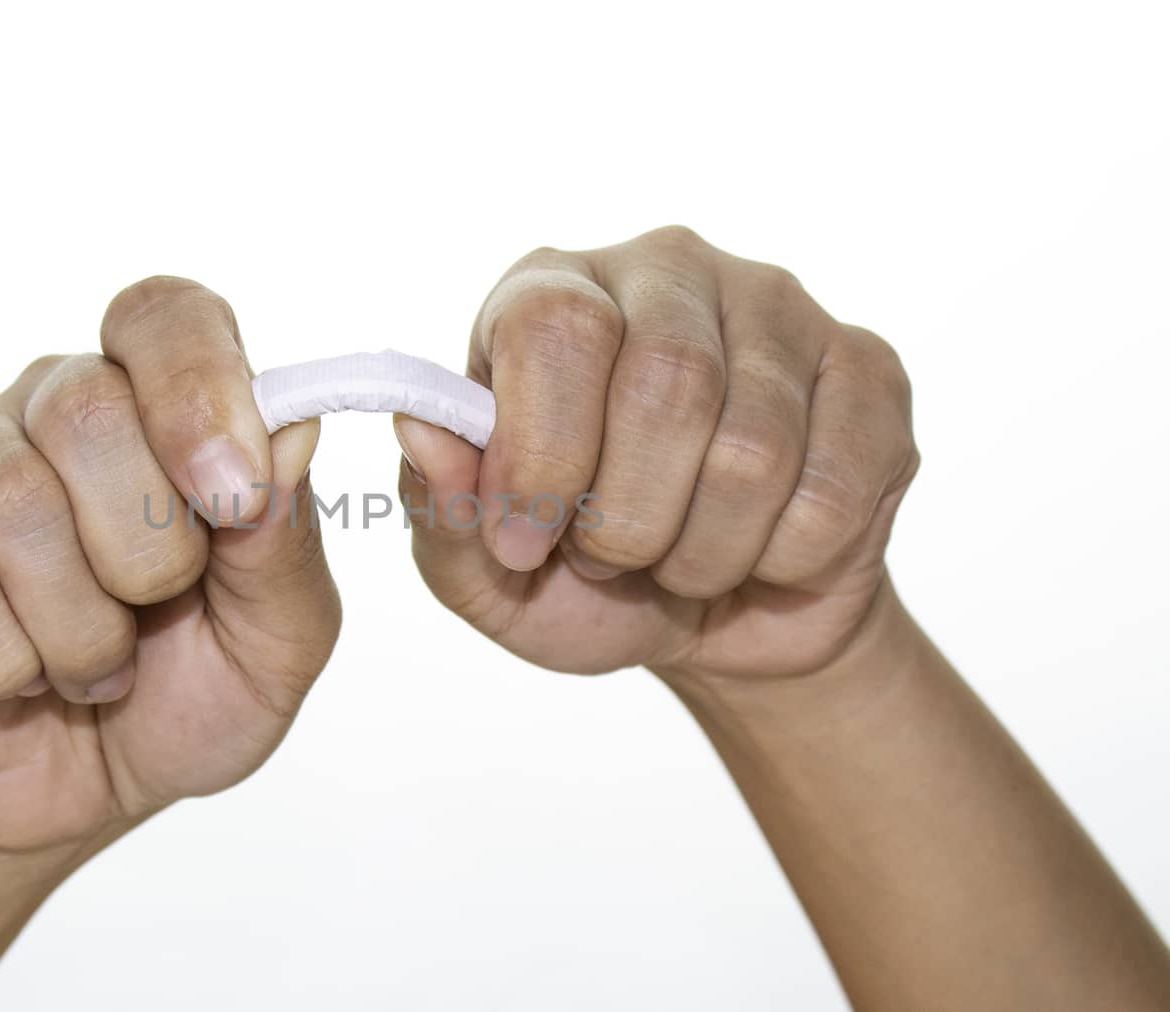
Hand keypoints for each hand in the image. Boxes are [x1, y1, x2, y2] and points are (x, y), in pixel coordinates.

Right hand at [0, 277, 339, 855]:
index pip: (164, 315)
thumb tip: (290, 427)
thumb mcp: (279, 637)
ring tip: (102, 664)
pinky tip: (28, 678)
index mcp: (158, 404)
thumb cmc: (193, 692)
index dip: (199, 387)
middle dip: (150, 547)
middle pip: (85, 406)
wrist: (84, 794)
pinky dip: (11, 666)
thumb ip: (287, 538)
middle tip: (161, 609)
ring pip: (12, 501)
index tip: (234, 499)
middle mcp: (51, 411)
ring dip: (83, 627)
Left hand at [394, 226, 917, 682]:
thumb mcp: (486, 571)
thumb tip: (422, 427)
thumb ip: (444, 506)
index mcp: (552, 290)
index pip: (555, 329)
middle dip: (628, 521)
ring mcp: (780, 307)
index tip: (525, 544)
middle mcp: (667, 270)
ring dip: (702, 554)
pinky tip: (759, 552)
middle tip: (611, 559)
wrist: (715, 620)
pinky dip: (780, 563)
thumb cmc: (580, 579)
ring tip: (678, 559)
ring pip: (755, 450)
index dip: (541, 456)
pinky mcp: (868, 369)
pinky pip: (831, 491)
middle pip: (668, 384)